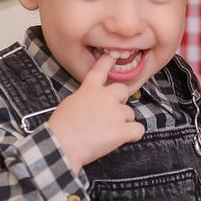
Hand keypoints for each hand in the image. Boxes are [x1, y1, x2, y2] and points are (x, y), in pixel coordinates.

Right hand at [47, 53, 144, 170]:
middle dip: (120, 100)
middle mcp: (106, 96)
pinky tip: (124, 138)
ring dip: (123, 121)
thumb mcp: (70, 103)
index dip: (108, 62)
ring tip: (108, 132)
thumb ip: (86, 98)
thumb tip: (93, 104)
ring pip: (130, 113)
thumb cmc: (61, 126)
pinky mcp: (123, 130)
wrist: (62, 143)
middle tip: (111, 112)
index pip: (101, 69)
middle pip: (123, 91)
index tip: (112, 57)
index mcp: (90, 89)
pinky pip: (138, 129)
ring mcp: (116, 112)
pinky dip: (134, 134)